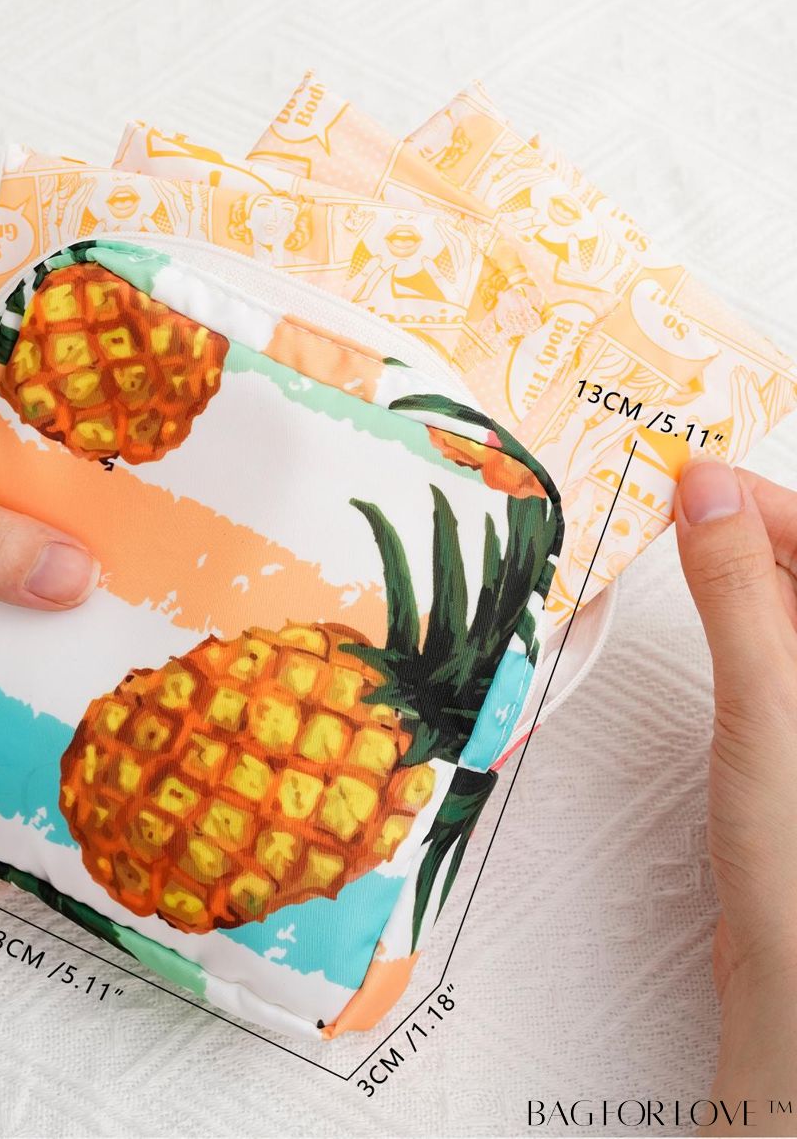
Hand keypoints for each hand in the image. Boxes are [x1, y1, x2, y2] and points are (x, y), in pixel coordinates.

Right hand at [674, 459, 796, 1131]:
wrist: (792, 981)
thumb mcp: (766, 703)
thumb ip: (737, 592)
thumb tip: (706, 493)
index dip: (767, 499)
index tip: (696, 475)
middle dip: (746, 521)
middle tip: (671, 496)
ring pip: (787, 600)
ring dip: (735, 562)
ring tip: (673, 534)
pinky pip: (772, 642)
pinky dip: (732, 611)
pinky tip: (699, 603)